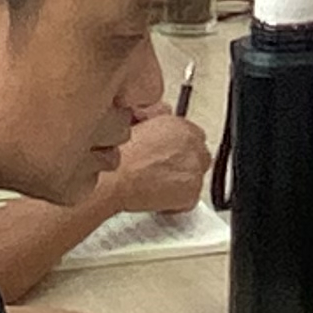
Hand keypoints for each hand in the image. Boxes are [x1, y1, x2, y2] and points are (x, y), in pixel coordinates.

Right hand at [87, 104, 209, 218]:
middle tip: (164, 172)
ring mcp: (194, 167)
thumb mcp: (135, 120)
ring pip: (196, 177)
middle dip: (184, 164)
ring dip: (181, 182)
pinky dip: (177, 202)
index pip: (194, 137)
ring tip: (158, 185)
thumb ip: (156, 113)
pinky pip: (190, 199)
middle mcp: (192, 143)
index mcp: (180, 125)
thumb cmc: (117, 154)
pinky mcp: (192, 191)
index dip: (179, 148)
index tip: (169, 156)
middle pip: (199, 156)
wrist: (113, 179)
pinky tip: (158, 197)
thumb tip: (164, 110)